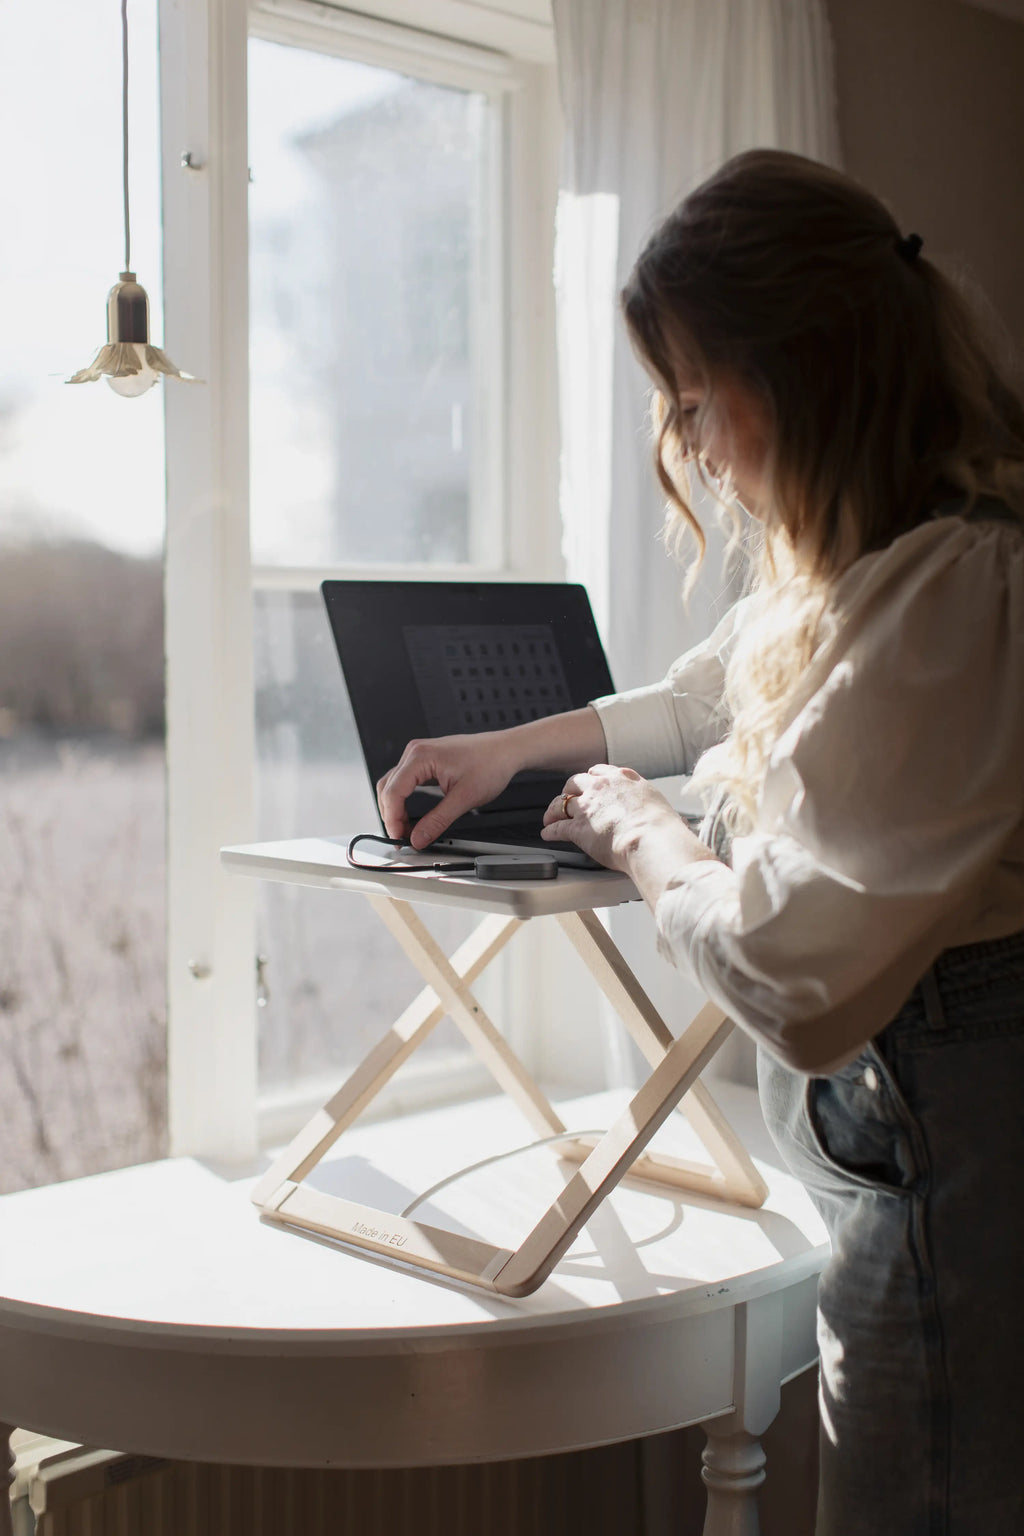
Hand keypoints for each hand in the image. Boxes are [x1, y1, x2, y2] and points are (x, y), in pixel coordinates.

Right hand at [377, 732, 520, 848]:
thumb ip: (438, 821)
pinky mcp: (425, 761)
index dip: (392, 818)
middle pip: (388, 788)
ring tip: (405, 830)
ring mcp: (419, 755)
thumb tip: (418, 838)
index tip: (398, 837)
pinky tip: (410, 815)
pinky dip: (404, 800)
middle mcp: (415, 752)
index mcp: (421, 756)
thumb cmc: (490, 764)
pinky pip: (405, 782)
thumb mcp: (464, 798)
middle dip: (391, 816)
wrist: (506, 751)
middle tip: (401, 838)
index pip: (393, 791)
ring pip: (393, 785)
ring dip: (396, 809)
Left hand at [540, 764, 680, 872]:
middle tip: (567, 798)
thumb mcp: (664, 810)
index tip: (590, 785)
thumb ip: (662, 814)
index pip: (601, 772)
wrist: (651, 838)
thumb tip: (681, 825)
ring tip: (550, 817)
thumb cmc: (663, 828)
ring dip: (554, 810)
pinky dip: (550, 831)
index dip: (592, 780)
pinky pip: (558, 827)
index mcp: (624, 779)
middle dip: (570, 790)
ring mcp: (588, 805)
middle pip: (576, 782)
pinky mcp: (578, 827)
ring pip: (562, 801)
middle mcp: (602, 787)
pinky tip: (547, 834)